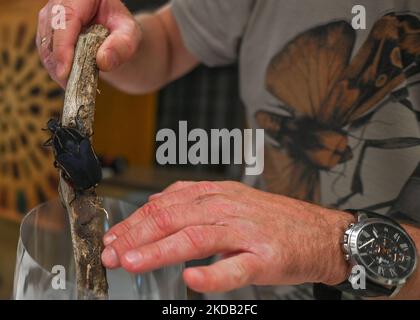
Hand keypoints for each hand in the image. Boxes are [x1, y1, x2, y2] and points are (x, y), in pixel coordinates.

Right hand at [37, 0, 140, 87]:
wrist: (115, 31)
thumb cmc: (123, 29)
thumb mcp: (131, 35)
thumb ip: (122, 46)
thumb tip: (103, 61)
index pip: (66, 18)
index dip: (62, 46)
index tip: (65, 72)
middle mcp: (60, 1)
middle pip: (51, 32)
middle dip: (58, 62)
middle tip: (71, 86)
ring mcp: (50, 16)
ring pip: (45, 45)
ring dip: (56, 68)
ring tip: (73, 86)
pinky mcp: (47, 31)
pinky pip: (46, 52)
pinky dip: (56, 69)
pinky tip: (69, 81)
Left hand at [101, 181, 353, 292]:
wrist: (320, 232)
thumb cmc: (273, 219)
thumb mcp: (232, 200)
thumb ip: (195, 203)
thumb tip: (157, 208)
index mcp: (217, 194)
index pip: (167, 203)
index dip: (136, 221)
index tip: (114, 237)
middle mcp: (228, 207)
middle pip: (175, 218)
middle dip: (137, 236)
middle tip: (112, 254)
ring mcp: (246, 232)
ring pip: (197, 238)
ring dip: (161, 251)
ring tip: (133, 262)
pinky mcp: (265, 257)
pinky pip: (235, 266)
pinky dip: (212, 275)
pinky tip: (191, 279)